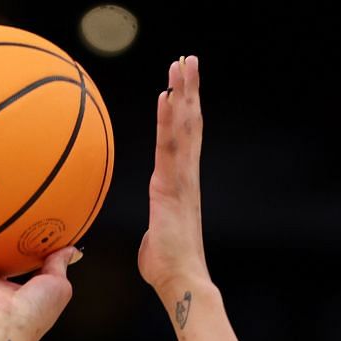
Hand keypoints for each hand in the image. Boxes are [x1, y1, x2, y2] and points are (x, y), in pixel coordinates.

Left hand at [138, 55, 209, 298]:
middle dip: (189, 90)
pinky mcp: (173, 186)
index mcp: (178, 185)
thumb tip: (151, 237)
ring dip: (183, 93)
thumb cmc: (167, 268)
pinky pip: (170, 146)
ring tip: (182, 63)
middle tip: (188, 60)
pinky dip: (169, 119)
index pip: (183, 141)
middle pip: (189, 124)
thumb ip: (154, 230)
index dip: (183, 112)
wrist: (181, 281)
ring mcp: (182, 179)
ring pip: (184, 127)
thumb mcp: (155, 241)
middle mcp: (185, 176)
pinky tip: (167, 96)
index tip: (180, 87)